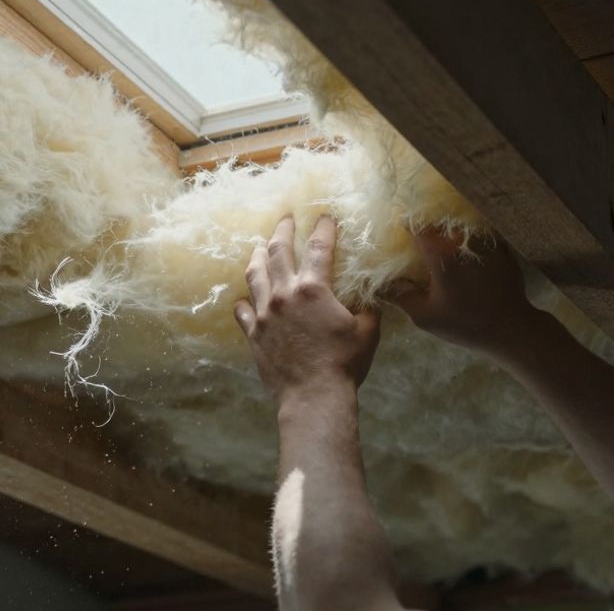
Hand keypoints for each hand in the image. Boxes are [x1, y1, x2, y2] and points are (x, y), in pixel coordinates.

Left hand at [234, 215, 380, 407]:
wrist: (313, 396)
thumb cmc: (344, 364)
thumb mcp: (367, 332)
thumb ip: (368, 309)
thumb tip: (371, 298)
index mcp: (314, 289)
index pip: (319, 248)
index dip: (323, 229)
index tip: (324, 217)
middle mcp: (285, 294)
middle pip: (279, 252)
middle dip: (283, 231)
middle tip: (285, 220)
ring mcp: (265, 313)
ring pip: (255, 275)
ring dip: (258, 256)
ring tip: (259, 247)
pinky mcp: (254, 333)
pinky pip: (242, 310)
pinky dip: (244, 300)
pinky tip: (245, 298)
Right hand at [387, 227, 541, 354]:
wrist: (512, 328)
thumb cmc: (465, 323)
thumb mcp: (425, 316)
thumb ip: (399, 296)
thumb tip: (377, 284)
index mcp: (441, 255)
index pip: (418, 227)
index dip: (407, 227)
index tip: (402, 232)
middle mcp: (463, 241)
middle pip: (439, 225)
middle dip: (429, 232)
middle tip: (422, 245)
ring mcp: (486, 241)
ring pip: (460, 228)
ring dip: (451, 235)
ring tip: (447, 249)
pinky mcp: (502, 247)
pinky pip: (480, 236)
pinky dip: (470, 241)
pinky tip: (469, 257)